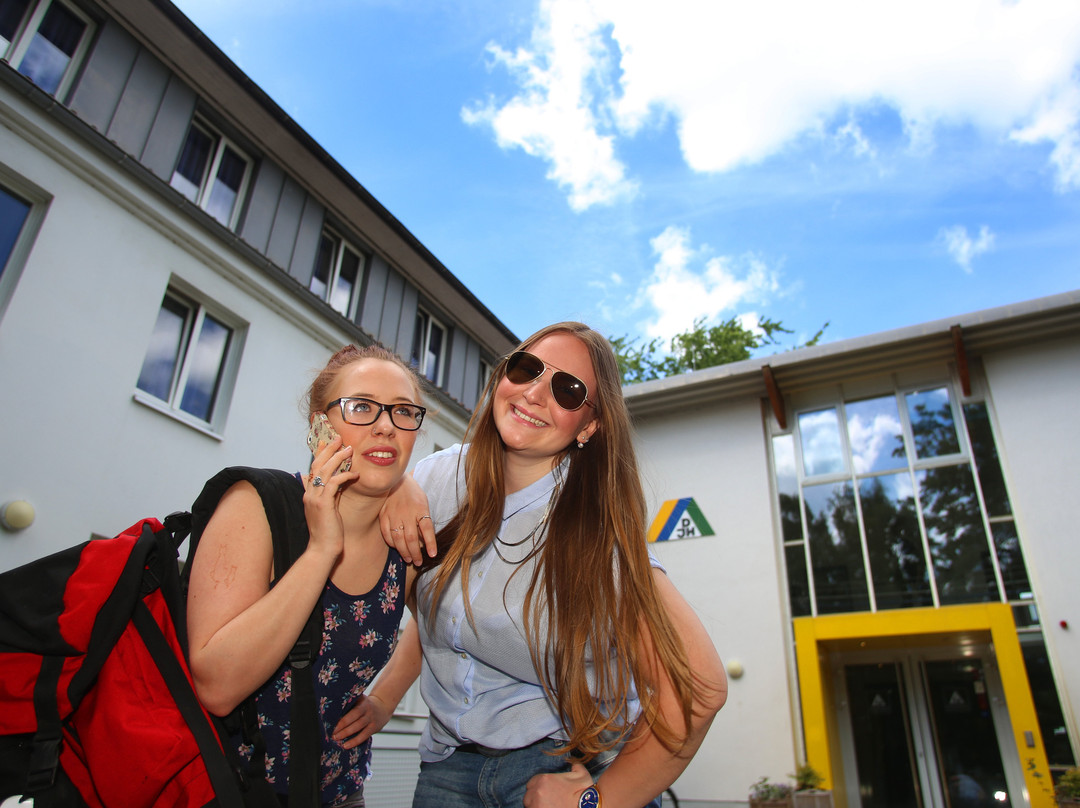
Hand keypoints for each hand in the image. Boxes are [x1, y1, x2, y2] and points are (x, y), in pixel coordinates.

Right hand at [303, 433, 355, 559]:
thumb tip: (338, 483)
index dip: (319, 453)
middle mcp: (309, 493)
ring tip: (348, 449)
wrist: (322, 550)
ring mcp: (314, 498)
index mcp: (309, 494)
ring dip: (338, 458)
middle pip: (317, 465)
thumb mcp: (328, 510)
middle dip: (328, 449)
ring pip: (325, 471)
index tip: (326, 441)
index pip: (313, 468)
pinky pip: (334, 484)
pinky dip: (345, 476)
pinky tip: (355, 474)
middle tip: (338, 438)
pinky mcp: (323, 504)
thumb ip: (330, 495)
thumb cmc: (328, 532)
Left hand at [331, 692, 391, 749]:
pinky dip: (355, 741)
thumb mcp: (359, 699)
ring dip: (347, 734)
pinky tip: (346, 746)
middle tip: (332, 734)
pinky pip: (364, 736)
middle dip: (343, 728)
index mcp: (363, 703)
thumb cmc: (364, 704)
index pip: (353, 712)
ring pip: (359, 728)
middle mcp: (368, 711)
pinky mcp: (374, 728)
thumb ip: (349, 702)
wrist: (382, 707)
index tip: (332, 724)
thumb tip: (331, 710)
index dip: (343, 719)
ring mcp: (372, 720)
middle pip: (356, 720)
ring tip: (336, 739)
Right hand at [379, 474, 435, 563]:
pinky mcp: (383, 515)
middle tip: (419, 562)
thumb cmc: (413, 494)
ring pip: (398, 538)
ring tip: (409, 559)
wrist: (395, 480)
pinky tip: (396, 548)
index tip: (432, 555)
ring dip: (404, 552)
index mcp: (420, 508)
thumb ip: (424, 520)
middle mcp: (407, 512)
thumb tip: (424, 541)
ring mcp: (393, 514)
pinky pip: (386, 533)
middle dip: (416, 553)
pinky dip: (392, 543)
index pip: (427, 528)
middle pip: (412, 537)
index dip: (430, 543)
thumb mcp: (423, 503)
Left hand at [524, 762, 592, 807]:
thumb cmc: (583, 793)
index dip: (540, 787)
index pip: (532, 783)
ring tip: (548, 806)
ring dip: (536, 805)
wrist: (588, 807)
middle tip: (547, 801)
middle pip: (529, 796)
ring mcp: (536, 806)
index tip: (546, 792)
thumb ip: (575, 766)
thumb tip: (574, 762)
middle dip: (536, 798)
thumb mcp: (581, 774)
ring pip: (530, 805)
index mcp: (544, 780)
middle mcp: (537, 792)